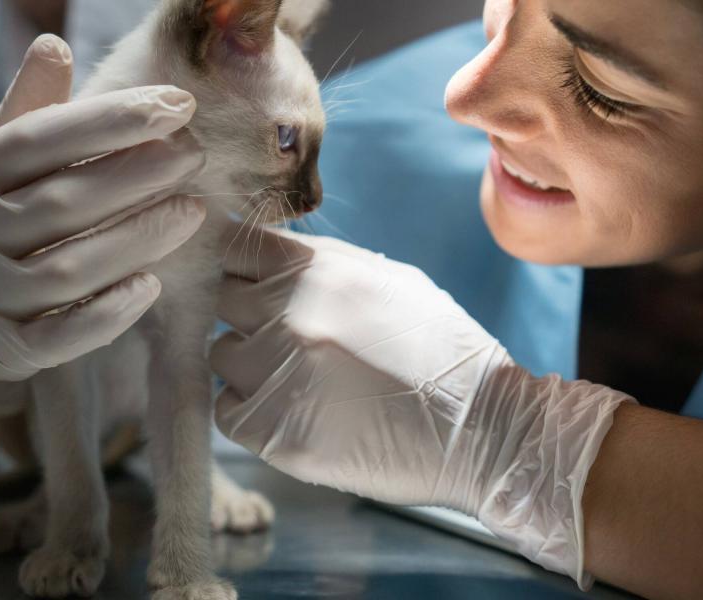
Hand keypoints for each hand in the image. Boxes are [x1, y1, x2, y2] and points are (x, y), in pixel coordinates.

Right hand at [0, 35, 206, 382]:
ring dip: (138, 240)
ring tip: (192, 213)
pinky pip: (60, 335)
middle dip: (138, 176)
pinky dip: (109, 312)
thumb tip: (54, 44)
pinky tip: (152, 285)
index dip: (112, 121)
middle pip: (62, 203)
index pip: (40, 139)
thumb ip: (30, 111)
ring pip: (67, 270)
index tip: (179, 106)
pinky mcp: (1, 348)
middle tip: (195, 156)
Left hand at [211, 229, 634, 584]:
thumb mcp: (391, 279)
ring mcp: (276, 375)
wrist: (481, 429)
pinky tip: (295, 411)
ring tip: (301, 379)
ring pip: (221, 355)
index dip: (236, 265)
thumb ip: (324, 263)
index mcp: (316, 269)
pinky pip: (226, 409)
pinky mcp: (274, 432)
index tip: (250, 281)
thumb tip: (270, 254)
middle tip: (289, 338)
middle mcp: (287, 314)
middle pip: (221, 300)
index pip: (231, 247)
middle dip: (247, 315)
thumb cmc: (442, 352)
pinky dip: (249, 411)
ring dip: (249, 365)